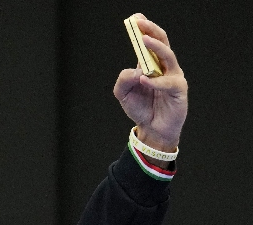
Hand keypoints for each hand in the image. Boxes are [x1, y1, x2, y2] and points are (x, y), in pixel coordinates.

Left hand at [114, 15, 187, 152]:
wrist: (152, 129)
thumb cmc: (141, 108)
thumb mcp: (123, 94)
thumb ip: (124, 79)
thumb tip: (137, 70)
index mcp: (151, 64)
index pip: (150, 42)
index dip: (145, 29)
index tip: (135, 18)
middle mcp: (165, 67)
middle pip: (162, 43)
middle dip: (151, 31)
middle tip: (140, 23)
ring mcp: (174, 76)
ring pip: (168, 56)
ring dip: (155, 48)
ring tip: (143, 41)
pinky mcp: (179, 90)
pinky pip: (168, 82)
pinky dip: (155, 81)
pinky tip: (143, 80)